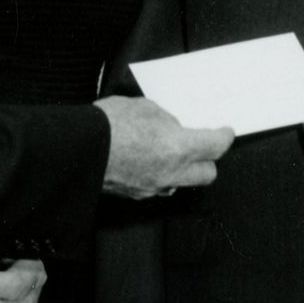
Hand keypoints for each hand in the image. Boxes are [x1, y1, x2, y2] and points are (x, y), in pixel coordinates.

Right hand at [96, 96, 231, 199]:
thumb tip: (172, 128)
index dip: (225, 137)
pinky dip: (160, 175)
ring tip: (171, 153)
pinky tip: (148, 161)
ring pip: (183, 184)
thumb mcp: (146, 108)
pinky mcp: (136, 194)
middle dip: (208, 159)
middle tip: (201, 145)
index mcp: (179, 148)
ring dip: (183, 170)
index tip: (226, 132)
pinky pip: (159, 187)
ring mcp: (154, 187)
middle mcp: (171, 173)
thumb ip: (167, 120)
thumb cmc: (109, 124)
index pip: (216, 146)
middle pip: (207, 174)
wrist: (77, 149)